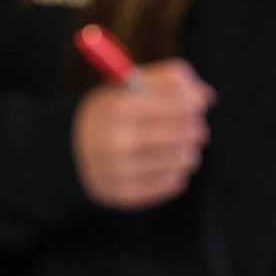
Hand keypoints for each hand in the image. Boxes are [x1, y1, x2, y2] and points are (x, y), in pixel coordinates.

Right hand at [71, 59, 213, 209]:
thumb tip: (206, 97)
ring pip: (185, 159)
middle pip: (186, 132)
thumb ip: (169, 80)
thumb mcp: (129, 86)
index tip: (197, 105)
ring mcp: (122, 171)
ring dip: (188, 150)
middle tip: (194, 127)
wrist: (69, 152)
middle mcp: (118, 141)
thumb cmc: (110, 113)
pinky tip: (162, 164)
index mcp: (118, 107)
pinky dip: (175, 171)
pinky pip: (174, 183)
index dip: (195, 103)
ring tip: (176, 145)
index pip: (180, 103)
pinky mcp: (126, 195)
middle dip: (196, 127)